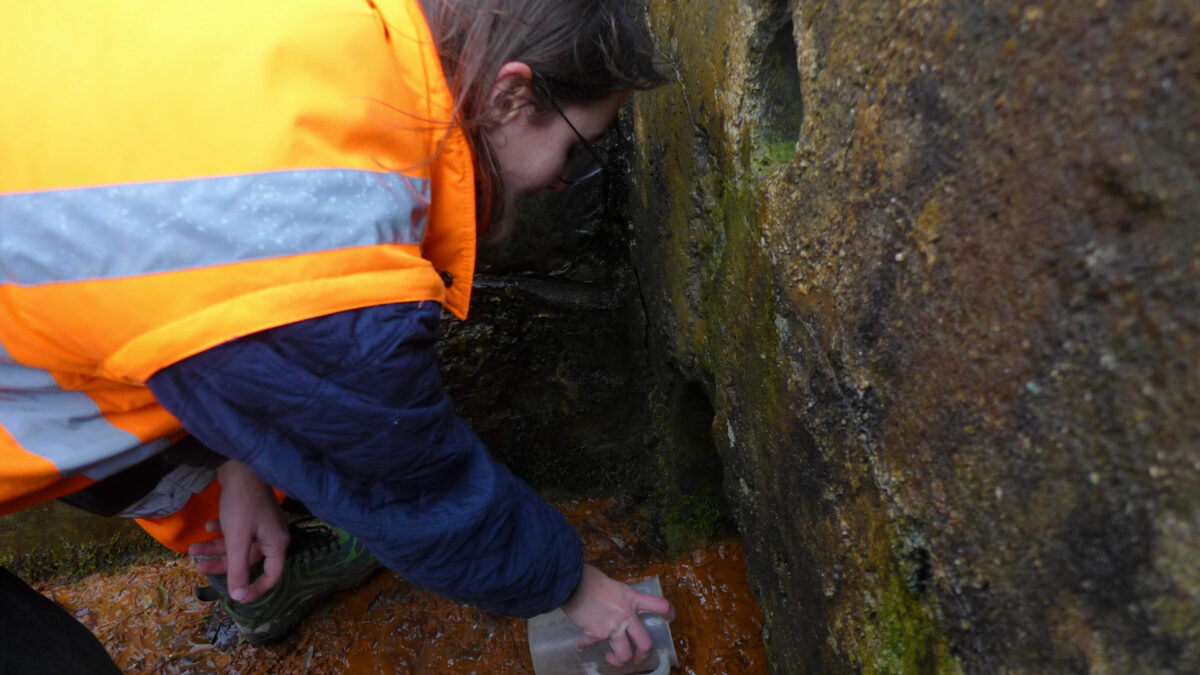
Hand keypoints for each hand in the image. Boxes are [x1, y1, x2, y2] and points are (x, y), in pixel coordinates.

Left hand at [188, 460, 288, 602]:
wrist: (241, 466)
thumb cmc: (243, 504)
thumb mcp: (237, 540)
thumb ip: (238, 569)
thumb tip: (238, 597)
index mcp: (276, 544)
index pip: (271, 576)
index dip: (254, 590)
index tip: (235, 596)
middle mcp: (272, 536)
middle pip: (248, 560)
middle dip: (222, 564)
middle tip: (198, 567)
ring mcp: (262, 524)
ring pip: (238, 545)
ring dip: (215, 548)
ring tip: (192, 549)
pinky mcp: (251, 514)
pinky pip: (237, 531)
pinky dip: (221, 532)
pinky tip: (207, 527)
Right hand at [560, 564, 675, 666]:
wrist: (573, 584)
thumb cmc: (590, 579)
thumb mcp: (613, 586)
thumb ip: (620, 598)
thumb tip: (616, 605)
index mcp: (633, 599)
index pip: (660, 606)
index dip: (669, 613)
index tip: (670, 618)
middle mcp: (627, 615)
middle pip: (645, 643)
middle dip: (642, 654)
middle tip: (637, 656)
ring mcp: (613, 627)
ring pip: (625, 655)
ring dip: (619, 660)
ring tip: (611, 658)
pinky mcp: (597, 634)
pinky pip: (593, 645)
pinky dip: (586, 645)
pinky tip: (582, 644)